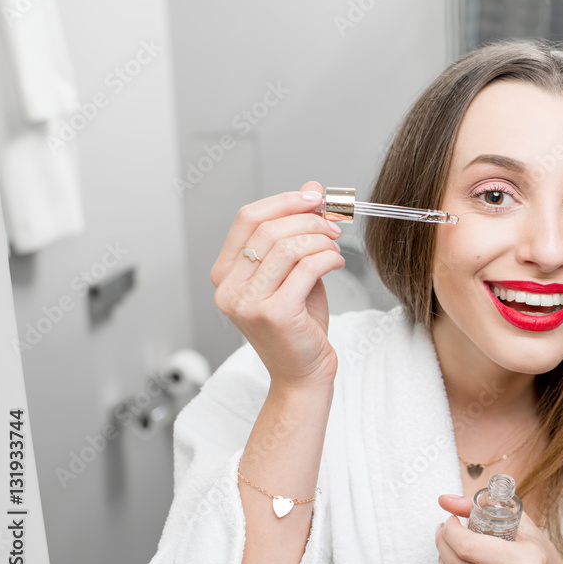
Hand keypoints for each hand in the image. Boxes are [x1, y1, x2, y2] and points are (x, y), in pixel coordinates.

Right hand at [211, 181, 347, 390]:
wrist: (303, 374)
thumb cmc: (298, 326)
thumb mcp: (293, 272)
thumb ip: (297, 233)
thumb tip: (311, 189)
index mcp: (225, 273)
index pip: (248, 218)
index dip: (284, 200)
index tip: (314, 198)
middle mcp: (229, 288)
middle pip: (269, 229)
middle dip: (309, 220)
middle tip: (333, 226)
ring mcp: (247, 303)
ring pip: (288, 247)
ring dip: (320, 239)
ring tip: (335, 246)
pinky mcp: (273, 315)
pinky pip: (307, 268)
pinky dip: (328, 258)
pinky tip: (337, 263)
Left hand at [435, 494, 562, 563]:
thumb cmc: (540, 561)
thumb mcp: (523, 528)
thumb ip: (485, 509)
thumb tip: (445, 500)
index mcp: (529, 562)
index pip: (470, 547)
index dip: (451, 532)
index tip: (451, 522)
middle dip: (443, 545)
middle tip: (443, 533)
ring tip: (446, 551)